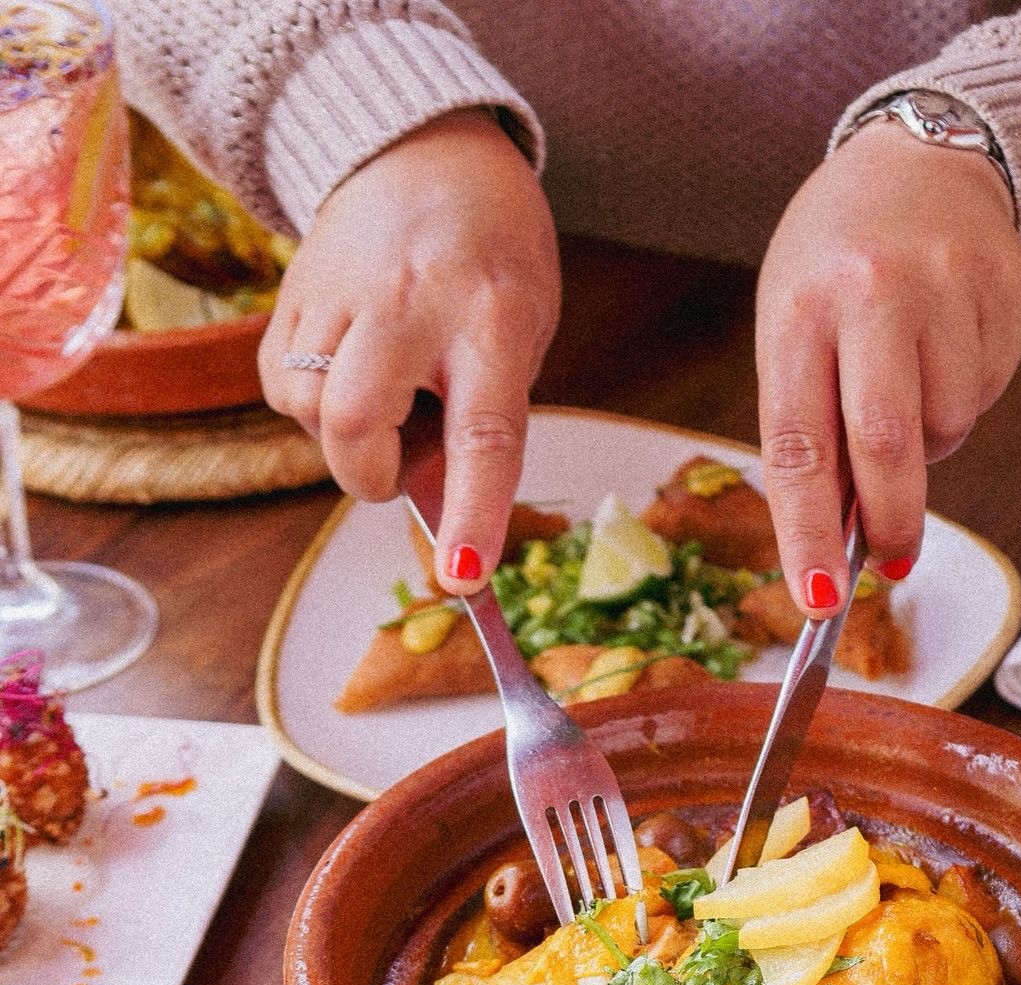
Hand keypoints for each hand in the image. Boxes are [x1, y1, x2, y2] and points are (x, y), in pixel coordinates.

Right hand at [259, 111, 559, 592]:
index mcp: (490, 321)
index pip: (483, 436)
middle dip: (366, 474)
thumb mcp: (521, 333)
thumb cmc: (490, 260)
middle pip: (352, 419)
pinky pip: (279, 382)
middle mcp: (409, 304)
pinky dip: (307, 403)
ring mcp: (341, 292)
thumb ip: (484, 418)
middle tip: (396, 463)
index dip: (471, 515)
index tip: (463, 577)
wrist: (423, 151)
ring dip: (339, 436)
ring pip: (305, 405)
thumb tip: (439, 513)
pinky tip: (345, 370)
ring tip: (382, 395)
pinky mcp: (291, 291)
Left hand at [756, 121, 1020, 614]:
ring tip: (912, 389)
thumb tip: (838, 541)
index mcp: (801, 308)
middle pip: (888, 448)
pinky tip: (949, 349)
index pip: (800, 448)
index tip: (819, 601)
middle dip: (891, 523)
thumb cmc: (837, 262)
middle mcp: (873, 290)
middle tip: (891, 559)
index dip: (810, 535)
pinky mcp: (1008, 286)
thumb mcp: (795, 327)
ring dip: (932, 444)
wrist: (917, 159)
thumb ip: (812, 426)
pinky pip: (991, 391)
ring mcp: (948, 283)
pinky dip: (968, 398)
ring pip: (951, 426)